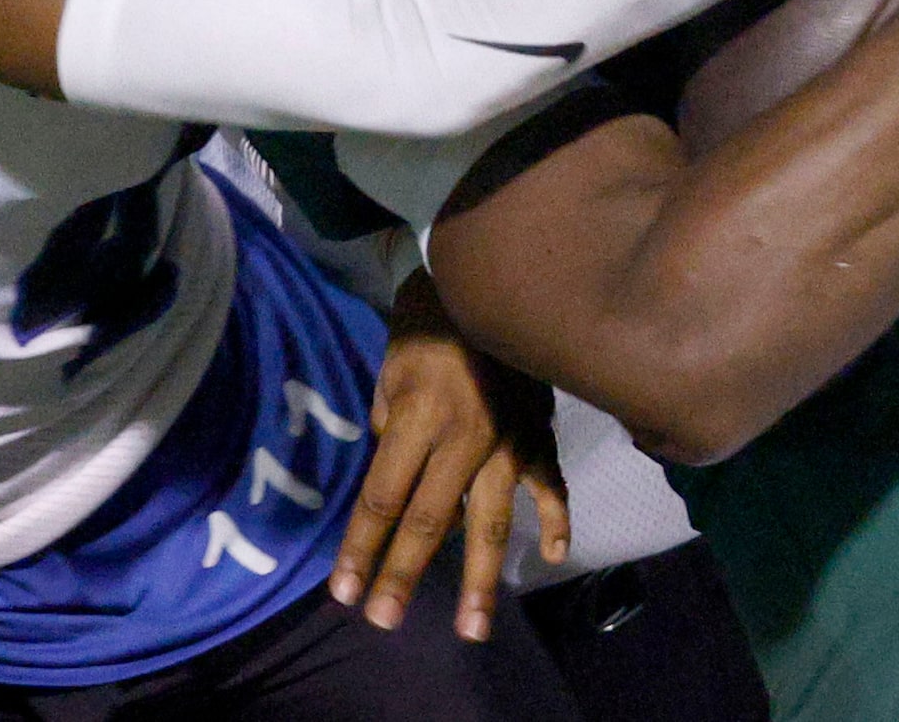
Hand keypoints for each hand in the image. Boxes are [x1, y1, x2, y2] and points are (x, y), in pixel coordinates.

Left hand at [330, 274, 569, 640]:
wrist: (496, 270)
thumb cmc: (431, 316)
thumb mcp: (391, 364)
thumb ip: (389, 423)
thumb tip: (392, 472)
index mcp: (419, 417)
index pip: (382, 497)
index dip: (359, 547)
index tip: (342, 591)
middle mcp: (463, 438)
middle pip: (429, 521)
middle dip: (402, 575)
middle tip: (385, 622)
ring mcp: (508, 441)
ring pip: (492, 522)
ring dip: (479, 579)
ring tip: (472, 627)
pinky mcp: (539, 434)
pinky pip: (550, 485)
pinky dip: (556, 520)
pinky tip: (552, 555)